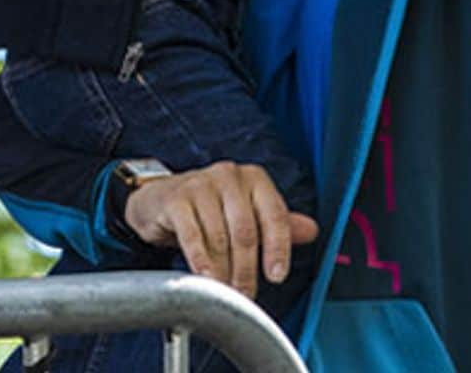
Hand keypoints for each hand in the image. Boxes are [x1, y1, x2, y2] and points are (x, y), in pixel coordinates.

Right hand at [124, 161, 320, 298]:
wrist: (159, 200)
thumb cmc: (209, 208)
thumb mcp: (245, 212)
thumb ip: (275, 223)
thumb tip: (311, 231)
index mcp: (253, 179)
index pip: (274, 215)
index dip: (278, 249)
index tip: (276, 276)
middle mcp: (228, 176)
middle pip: (245, 231)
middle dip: (246, 269)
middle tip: (245, 293)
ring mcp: (199, 184)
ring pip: (219, 238)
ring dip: (223, 271)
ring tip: (223, 289)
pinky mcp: (175, 199)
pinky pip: (192, 236)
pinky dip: (200, 261)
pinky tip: (204, 275)